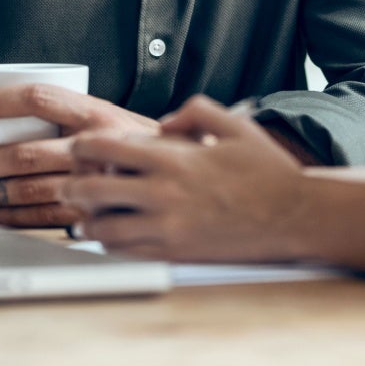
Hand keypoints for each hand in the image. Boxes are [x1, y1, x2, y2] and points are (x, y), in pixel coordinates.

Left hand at [0, 86, 157, 227]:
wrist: (190, 180)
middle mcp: (94, 147)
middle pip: (25, 152)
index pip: (39, 99)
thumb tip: (16, 107)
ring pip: (29, 188)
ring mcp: (93, 183)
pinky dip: (11, 218)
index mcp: (98, 114)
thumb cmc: (147, 148)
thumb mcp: (117, 118)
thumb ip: (78, 113)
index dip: (0, 103)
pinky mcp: (93, 214)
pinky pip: (43, 218)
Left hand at [61, 95, 309, 260]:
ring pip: (103, 229)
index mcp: (174, 158)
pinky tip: (114, 235)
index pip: (104, 149)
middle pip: (92, 191)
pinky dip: (111, 243)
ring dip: (88, 220)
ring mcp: (167, 228)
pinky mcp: (175, 254)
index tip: (81, 147)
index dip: (83, 146)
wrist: (294, 216)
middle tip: (70, 184)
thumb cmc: (266, 170)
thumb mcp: (234, 122)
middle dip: (73, 186)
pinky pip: (126, 253)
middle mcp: (164, 194)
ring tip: (88, 214)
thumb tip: (163, 124)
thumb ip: (193, 111)